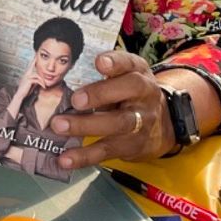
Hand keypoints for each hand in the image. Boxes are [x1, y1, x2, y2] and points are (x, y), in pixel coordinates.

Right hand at [13, 59, 44, 101]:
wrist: (20, 95)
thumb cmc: (26, 90)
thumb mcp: (31, 84)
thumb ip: (35, 80)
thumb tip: (40, 79)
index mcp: (26, 74)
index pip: (30, 66)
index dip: (32, 61)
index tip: (35, 56)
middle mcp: (26, 74)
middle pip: (31, 66)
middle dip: (33, 61)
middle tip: (36, 55)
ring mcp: (27, 77)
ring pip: (37, 75)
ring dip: (42, 80)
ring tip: (44, 85)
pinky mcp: (29, 80)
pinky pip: (37, 80)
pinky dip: (41, 84)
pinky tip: (43, 87)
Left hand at [50, 52, 175, 168]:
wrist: (161, 125)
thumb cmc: (129, 94)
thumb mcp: (124, 77)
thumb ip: (102, 74)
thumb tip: (66, 77)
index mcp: (138, 73)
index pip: (129, 63)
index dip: (115, 62)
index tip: (100, 63)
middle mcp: (144, 96)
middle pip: (128, 91)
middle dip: (100, 95)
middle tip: (75, 99)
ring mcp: (141, 122)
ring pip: (117, 124)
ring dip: (85, 126)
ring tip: (60, 126)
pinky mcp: (131, 147)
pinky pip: (107, 151)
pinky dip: (84, 156)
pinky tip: (65, 158)